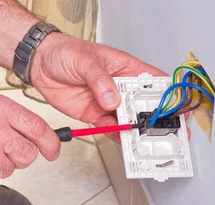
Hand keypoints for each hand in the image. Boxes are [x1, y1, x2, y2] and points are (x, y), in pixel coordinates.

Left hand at [30, 34, 165, 142]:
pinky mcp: (94, 114)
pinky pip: (108, 128)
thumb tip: (113, 99)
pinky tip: (123, 141)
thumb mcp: (86, 61)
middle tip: (160, 133)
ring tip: (142, 142)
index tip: (174, 111)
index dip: (167, 97)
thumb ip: (100, 81)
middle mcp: (120, 87)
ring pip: (127, 120)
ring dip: (135, 131)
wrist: (40, 64)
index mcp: (126, 69)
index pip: (153, 83)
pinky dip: (116, 136)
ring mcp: (107, 102)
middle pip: (143, 106)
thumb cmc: (65, 52)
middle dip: (153, 120)